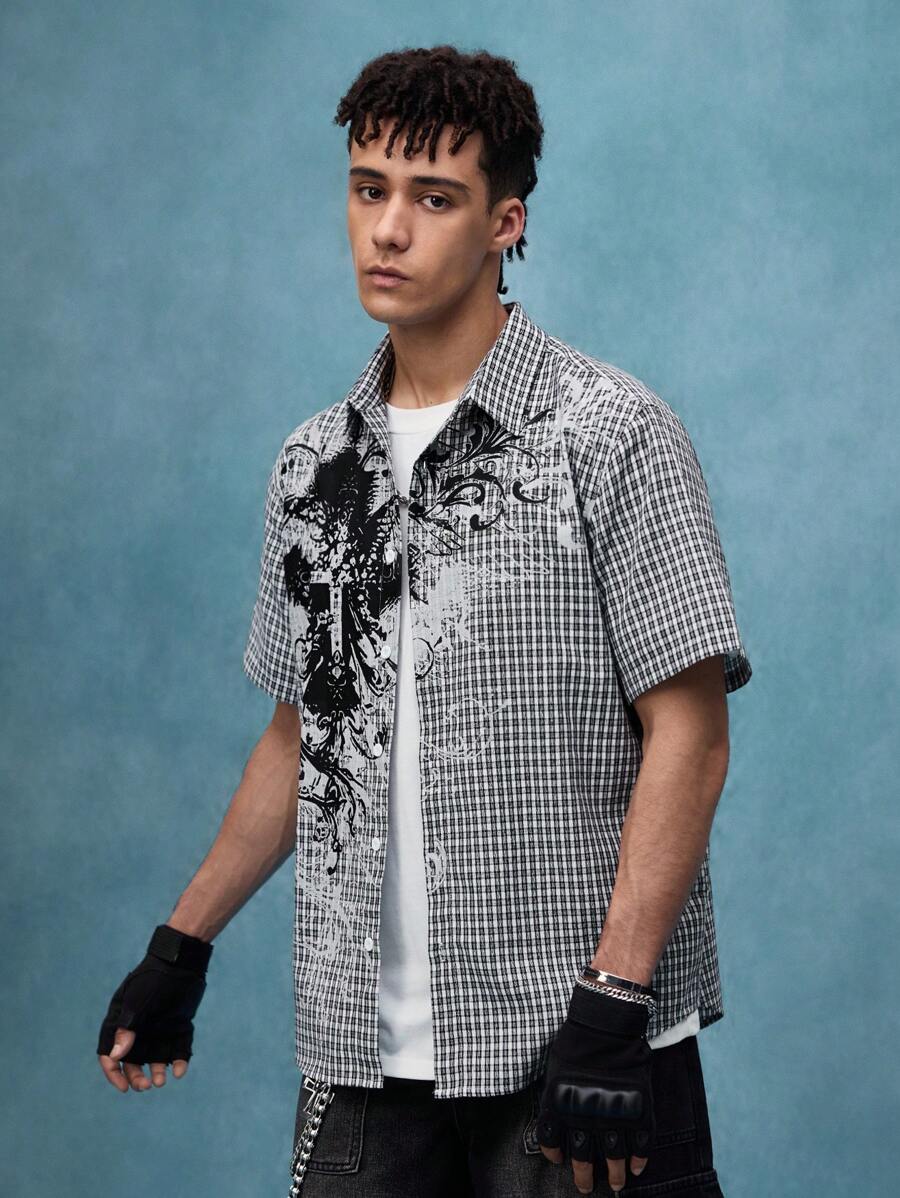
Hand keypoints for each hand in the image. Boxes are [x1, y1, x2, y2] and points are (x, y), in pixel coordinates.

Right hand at [97, 925, 211, 1092]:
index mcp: (122, 1022)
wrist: (182, 961)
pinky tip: (179, 1070)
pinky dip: (179, 1061)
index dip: (114, 1073)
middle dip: (137, 1076)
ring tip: (162, 1080)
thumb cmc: (155, 979)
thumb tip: (116, 1056)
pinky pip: (178, 1049)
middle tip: (147, 1086)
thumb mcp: (138, 1004)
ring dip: (157, 1072)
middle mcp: (139, 1029)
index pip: (110, 1053)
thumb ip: (127, 1029)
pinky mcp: (178, 1026)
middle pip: (133, 1061)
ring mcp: (159, 1028)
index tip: (124, 1087)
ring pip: (155, 1058)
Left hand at [536, 982, 653, 1193]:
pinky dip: (640, 1159)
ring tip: (617, 1184)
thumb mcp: (554, 1070)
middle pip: (583, 1158)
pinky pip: (641, 1143)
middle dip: (585, 1177)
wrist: (605, 1024)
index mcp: (560, 1107)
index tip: (560, 1160)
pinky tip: (637, 1168)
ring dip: (615, 1174)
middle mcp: (584, 1117)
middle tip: (587, 1187)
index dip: (555, 1154)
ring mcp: (613, 1115)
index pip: (552, 1142)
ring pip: (614, 1157)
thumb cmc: (576, 1040)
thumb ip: (555, 1096)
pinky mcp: (637, 1109)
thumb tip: (555, 1114)